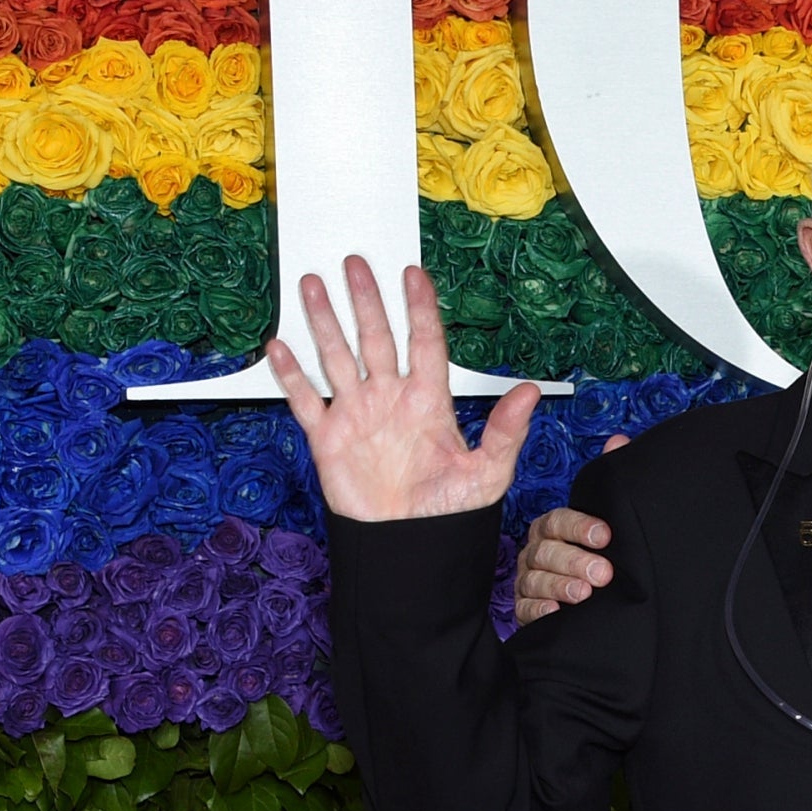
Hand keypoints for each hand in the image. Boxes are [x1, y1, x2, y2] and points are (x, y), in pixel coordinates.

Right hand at [265, 255, 537, 524]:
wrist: (408, 547)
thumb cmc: (448, 514)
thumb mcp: (487, 472)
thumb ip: (506, 430)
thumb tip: (531, 392)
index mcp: (429, 402)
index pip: (425, 342)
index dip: (419, 308)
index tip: (414, 275)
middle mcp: (391, 400)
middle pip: (376, 338)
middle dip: (365, 300)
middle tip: (356, 263)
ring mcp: (358, 415)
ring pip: (337, 356)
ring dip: (324, 322)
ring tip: (312, 286)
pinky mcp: (329, 438)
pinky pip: (306, 400)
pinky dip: (291, 375)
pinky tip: (280, 347)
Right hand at [512, 467, 625, 625]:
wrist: (596, 605)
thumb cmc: (596, 558)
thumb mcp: (606, 521)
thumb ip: (610, 483)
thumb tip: (618, 440)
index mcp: (553, 528)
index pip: (559, 521)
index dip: (580, 527)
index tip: (605, 536)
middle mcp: (537, 552)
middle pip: (546, 551)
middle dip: (574, 560)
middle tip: (603, 572)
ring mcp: (529, 581)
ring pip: (535, 579)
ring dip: (560, 585)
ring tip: (584, 593)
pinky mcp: (526, 610)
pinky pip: (525, 609)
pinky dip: (538, 611)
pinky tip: (554, 613)